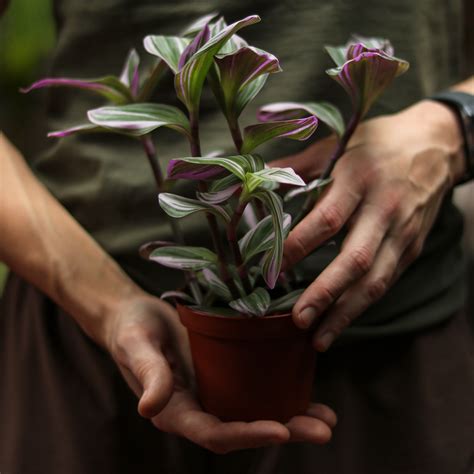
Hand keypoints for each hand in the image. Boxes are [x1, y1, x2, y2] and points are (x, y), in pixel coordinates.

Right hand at [106, 293, 336, 452]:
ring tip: (327, 417)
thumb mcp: (136, 346)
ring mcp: (213, 391)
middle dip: (284, 431)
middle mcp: (199, 407)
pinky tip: (307, 387)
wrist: (133, 315)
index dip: (248, 435)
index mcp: (176, 411)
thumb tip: (149, 409)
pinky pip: (254, 386)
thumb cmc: (131, 329)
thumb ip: (148, 374)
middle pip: (244, 429)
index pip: (215, 433)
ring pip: (255, 411)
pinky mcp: (223, 372)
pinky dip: (281, 390)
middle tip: (323, 429)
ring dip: (291, 417)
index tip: (281, 429)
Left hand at [271, 100, 464, 350]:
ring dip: (346, 313)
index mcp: (359, 178)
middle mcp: (384, 209)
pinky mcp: (411, 247)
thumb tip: (257, 182)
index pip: (327, 219)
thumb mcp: (338, 144)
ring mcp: (402, 232)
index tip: (272, 268)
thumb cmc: (379, 143)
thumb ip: (297, 166)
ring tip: (320, 338)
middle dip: (326, 293)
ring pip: (375, 280)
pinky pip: (387, 281)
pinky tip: (342, 320)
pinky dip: (363, 304)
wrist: (436, 144)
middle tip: (299, 319)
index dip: (299, 246)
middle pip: (355, 259)